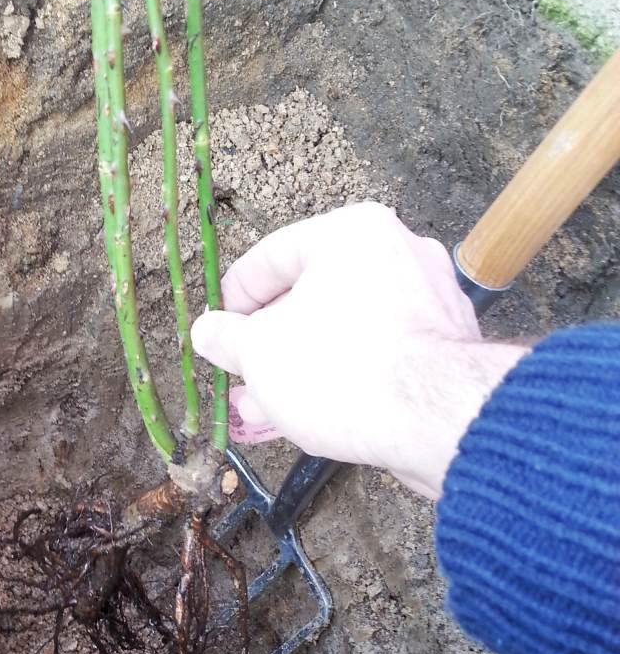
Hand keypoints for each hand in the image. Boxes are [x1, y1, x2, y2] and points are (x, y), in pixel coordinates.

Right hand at [190, 202, 528, 498]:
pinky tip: (313, 416)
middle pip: (311, 295)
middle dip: (267, 345)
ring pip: (343, 330)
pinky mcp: (446, 345)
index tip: (216, 335)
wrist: (437, 420)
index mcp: (350, 233)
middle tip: (239, 378)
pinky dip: (343, 377)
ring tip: (263, 409)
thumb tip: (208, 332)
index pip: (271, 256)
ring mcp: (429, 298)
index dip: (232, 300)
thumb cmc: (339, 369)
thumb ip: (227, 338)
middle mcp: (397, 251)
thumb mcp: (259, 353)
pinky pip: (379, 353)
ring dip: (299, 368)